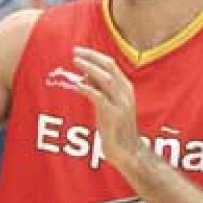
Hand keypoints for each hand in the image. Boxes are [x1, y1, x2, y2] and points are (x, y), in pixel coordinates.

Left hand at [71, 47, 142, 168]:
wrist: (128, 152)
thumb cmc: (116, 129)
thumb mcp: (108, 105)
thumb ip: (100, 90)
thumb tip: (85, 75)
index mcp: (126, 88)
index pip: (111, 65)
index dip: (94, 56)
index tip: (80, 51)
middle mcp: (125, 93)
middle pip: (109, 67)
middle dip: (91, 57)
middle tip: (75, 53)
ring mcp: (121, 104)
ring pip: (106, 79)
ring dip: (90, 68)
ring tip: (76, 62)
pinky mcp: (114, 116)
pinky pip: (100, 97)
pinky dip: (88, 88)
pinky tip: (77, 85)